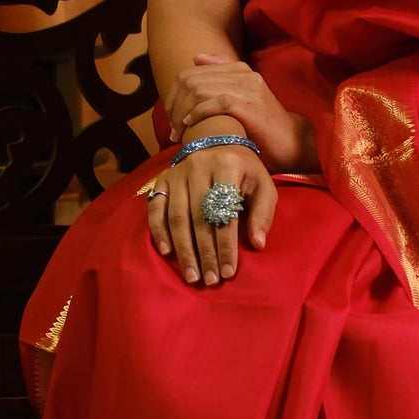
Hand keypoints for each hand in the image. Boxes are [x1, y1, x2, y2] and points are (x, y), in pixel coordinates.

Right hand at [142, 138, 276, 287]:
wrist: (217, 138)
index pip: (226, 214)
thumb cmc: (244, 169)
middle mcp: (199, 167)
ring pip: (177, 218)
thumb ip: (263, 213)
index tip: (228, 272)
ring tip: (192, 276)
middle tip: (210, 280)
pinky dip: (159, 231)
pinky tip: (167, 253)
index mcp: (227, 167)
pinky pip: (155, 208)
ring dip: (184, 250)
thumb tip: (258, 244)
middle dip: (205, 253)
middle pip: (200, 219)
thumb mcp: (263, 185)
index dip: (226, 246)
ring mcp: (177, 173)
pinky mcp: (162, 179)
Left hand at [163, 53, 317, 170]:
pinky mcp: (251, 106)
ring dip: (183, 112)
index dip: (174, 94)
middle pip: (192, 80)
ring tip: (178, 131)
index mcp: (238, 69)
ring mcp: (248, 88)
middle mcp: (243, 74)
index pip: (191, 72)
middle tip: (171, 127)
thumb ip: (220, 79)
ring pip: (200, 90)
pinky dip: (199, 114)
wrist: (293, 144)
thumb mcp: (240, 98)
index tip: (170, 117)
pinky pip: (216, 103)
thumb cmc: (261, 127)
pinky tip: (191, 126)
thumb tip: (196, 57)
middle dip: (174, 104)